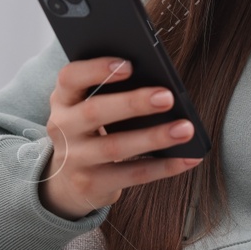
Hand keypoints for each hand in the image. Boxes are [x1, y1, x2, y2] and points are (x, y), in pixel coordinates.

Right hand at [38, 56, 202, 219]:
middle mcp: (63, 127)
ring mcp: (75, 159)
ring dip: (154, 138)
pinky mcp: (91, 184)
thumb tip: (158, 85)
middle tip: (168, 97)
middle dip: (133, 103)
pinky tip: (187, 158)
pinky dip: (163, 167)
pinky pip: (132, 175)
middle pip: (94, 112)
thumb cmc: (90, 129)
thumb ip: (109, 91)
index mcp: (64, 99)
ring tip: (185, 129)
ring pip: (115, 147)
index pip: (70, 78)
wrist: (66, 180)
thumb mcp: (87, 106)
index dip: (96, 69)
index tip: (129, 65)